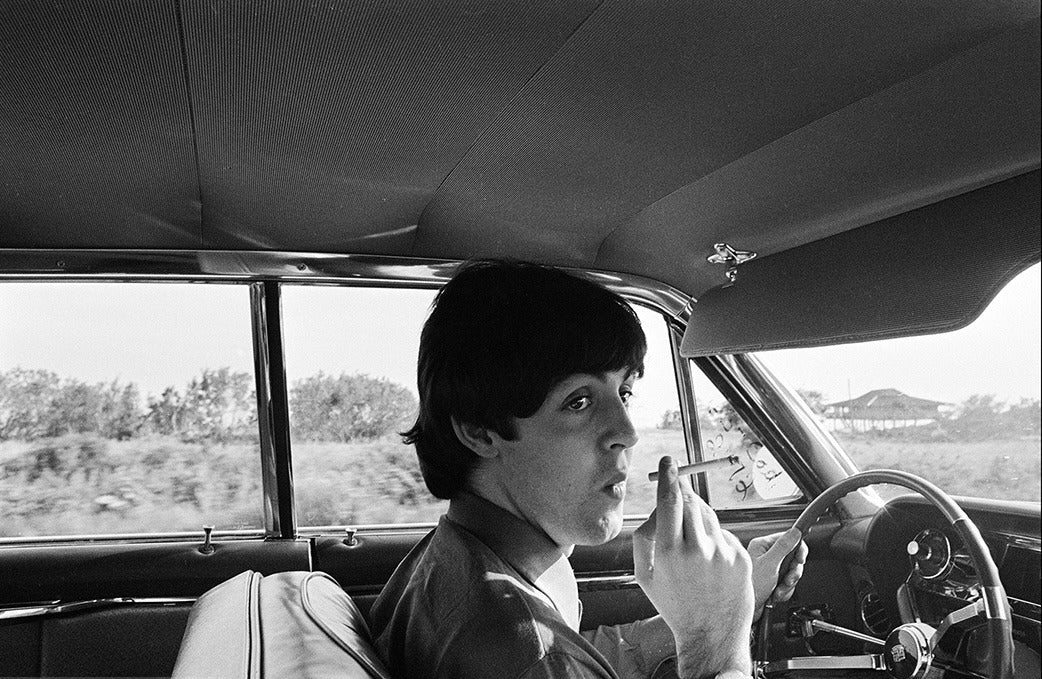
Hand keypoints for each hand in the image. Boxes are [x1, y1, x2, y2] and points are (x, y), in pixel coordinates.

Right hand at [633, 457, 753, 678]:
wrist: (711, 635)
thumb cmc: (675, 605)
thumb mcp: (644, 575)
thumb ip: (643, 539)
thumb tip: (654, 510)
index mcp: (669, 553)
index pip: (669, 502)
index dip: (668, 478)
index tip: (668, 462)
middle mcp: (697, 549)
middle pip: (689, 502)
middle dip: (682, 496)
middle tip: (677, 497)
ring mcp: (723, 552)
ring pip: (708, 516)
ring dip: (698, 519)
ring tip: (693, 546)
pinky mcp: (741, 557)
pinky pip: (724, 533)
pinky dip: (715, 539)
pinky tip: (710, 562)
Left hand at [747, 527, 806, 621]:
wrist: (746, 611)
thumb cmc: (751, 586)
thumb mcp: (770, 564)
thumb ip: (783, 547)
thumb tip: (795, 532)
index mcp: (762, 546)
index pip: (788, 539)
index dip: (798, 549)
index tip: (800, 559)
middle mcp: (765, 555)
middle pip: (792, 558)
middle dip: (792, 572)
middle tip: (787, 579)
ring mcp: (768, 569)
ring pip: (790, 572)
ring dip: (787, 584)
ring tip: (777, 590)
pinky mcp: (771, 581)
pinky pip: (786, 583)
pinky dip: (784, 591)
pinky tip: (774, 595)